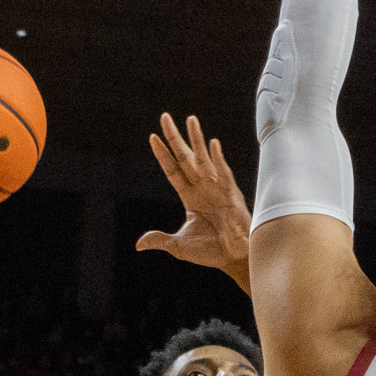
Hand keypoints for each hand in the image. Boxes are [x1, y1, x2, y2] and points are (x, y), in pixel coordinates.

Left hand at [136, 113, 251, 291]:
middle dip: (175, 138)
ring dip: (196, 139)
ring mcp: (217, 189)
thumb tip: (139, 244)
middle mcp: (203, 188)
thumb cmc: (212, 251)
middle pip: (185, 158)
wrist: (236, 259)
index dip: (163, 155)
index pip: (173, 170)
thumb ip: (161, 239)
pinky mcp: (231, 195)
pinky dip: (218, 159)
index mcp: (190, 197)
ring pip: (203, 159)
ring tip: (190, 119)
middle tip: (165, 117)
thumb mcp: (180, 246)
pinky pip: (223, 173)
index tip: (152, 137)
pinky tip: (212, 144)